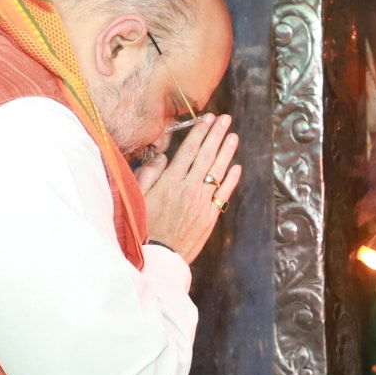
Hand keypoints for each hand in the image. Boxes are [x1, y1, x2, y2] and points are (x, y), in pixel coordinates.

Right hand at [139, 114, 242, 263]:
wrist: (158, 255)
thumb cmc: (144, 226)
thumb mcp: (138, 197)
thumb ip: (149, 173)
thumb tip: (162, 157)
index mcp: (171, 181)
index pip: (189, 150)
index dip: (200, 132)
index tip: (207, 119)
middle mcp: (189, 188)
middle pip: (206, 156)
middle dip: (217, 135)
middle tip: (225, 119)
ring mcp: (202, 202)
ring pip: (218, 171)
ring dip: (227, 152)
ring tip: (233, 136)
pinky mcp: (210, 216)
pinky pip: (224, 194)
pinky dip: (232, 180)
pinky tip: (237, 167)